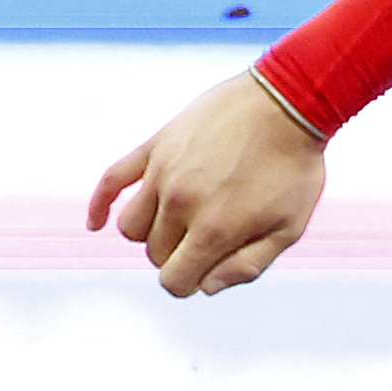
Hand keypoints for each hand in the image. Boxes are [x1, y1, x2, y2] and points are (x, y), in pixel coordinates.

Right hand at [88, 71, 326, 296]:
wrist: (287, 102)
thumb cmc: (294, 169)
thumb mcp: (289, 227)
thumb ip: (248, 265)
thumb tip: (206, 287)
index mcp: (214, 230)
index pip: (175, 280)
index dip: (189, 283)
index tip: (206, 271)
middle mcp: (180, 204)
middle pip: (154, 253)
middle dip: (177, 256)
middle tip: (208, 238)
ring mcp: (162, 173)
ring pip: (130, 226)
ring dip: (150, 233)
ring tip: (182, 221)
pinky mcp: (153, 146)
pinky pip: (110, 180)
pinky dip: (99, 206)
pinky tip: (97, 224)